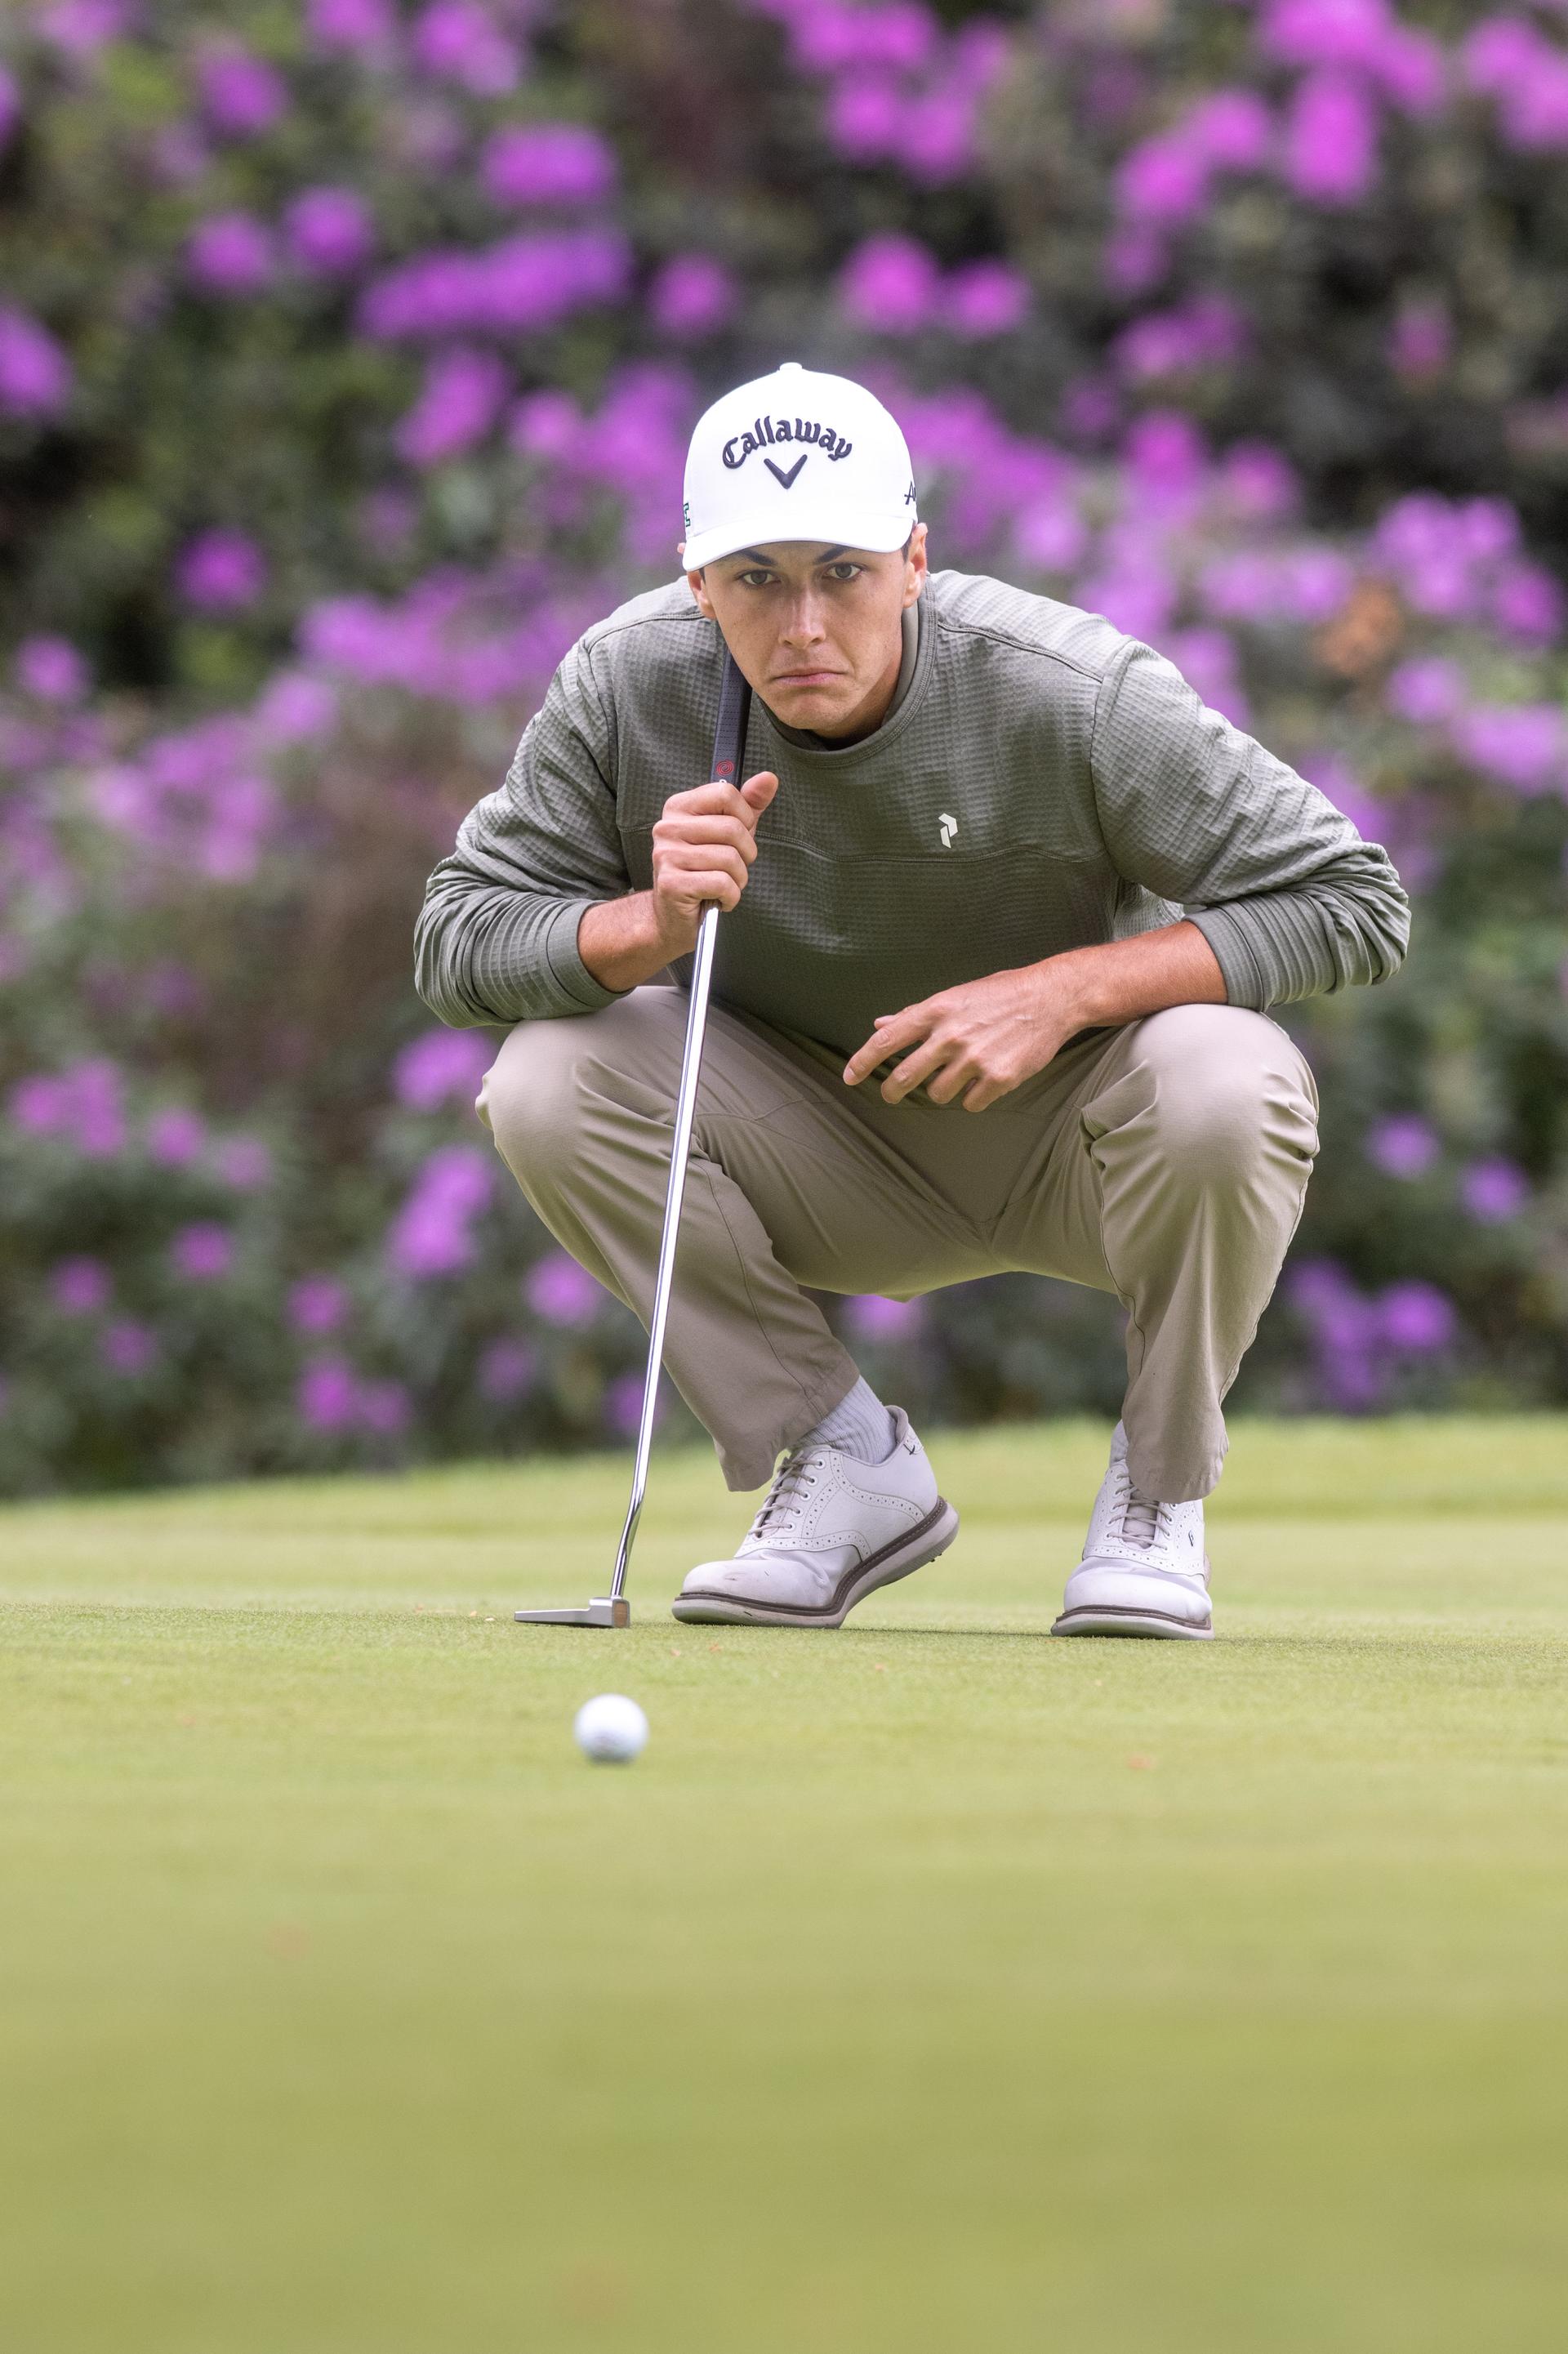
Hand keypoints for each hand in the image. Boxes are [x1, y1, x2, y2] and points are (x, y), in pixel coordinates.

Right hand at [650, 770, 778, 955]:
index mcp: (679, 807)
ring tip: (725, 885)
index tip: (739, 836)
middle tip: (734, 867)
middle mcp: (668, 827)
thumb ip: (749, 804)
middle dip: (746, 854)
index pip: (725, 792)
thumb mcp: (728, 833)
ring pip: (730, 859)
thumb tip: (769, 778)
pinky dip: (731, 897)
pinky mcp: (672, 883)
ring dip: (738, 879)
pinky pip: (722, 884)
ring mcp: (667, 855)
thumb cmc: (703, 870)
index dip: (745, 816)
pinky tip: (720, 899)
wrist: (672, 916)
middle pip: (732, 828)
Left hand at [842, 962, 1088, 1112]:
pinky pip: (970, 1103)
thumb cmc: (1000, 994)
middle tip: (893, 1094)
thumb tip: (880, 1023)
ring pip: (938, 1094)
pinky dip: (974, 1096)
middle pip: (905, 1077)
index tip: (849, 1078)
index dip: (862, 1062)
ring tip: (964, 1070)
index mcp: (936, 1010)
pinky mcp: (998, 1078)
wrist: (1051, 999)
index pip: (887, 1040)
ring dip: (945, 1088)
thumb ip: (916, 1014)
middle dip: (894, 1090)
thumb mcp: (955, 996)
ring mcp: (974, 1059)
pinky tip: (987, 1077)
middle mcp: (950, 1035)